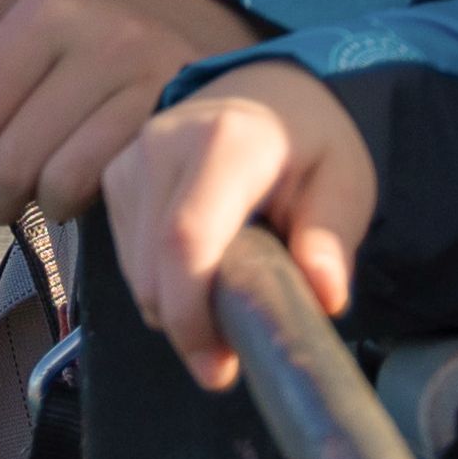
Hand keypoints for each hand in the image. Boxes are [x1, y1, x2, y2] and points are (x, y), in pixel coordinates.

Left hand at [0, 0, 252, 220]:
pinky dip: (75, 203)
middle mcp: (89, 40)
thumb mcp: (31, 33)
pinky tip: (75, 194)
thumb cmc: (100, 38)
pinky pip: (101, 185)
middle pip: (2, 162)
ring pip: (50, 182)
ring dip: (33, 207)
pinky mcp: (171, 117)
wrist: (204, 14)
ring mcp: (137, 78)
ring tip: (36, 196)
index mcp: (38, 18)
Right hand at [104, 67, 373, 386]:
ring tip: (225, 299)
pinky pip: (127, 257)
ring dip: (174, 306)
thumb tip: (325, 295)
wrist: (266, 89)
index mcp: (227, 142)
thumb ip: (331, 239)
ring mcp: (130, 159)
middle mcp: (163, 144)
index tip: (217, 369)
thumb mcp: (343, 182)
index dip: (192, 313)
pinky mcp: (114, 176)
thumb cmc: (309, 141)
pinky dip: (159, 282)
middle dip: (188, 326)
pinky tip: (198, 269)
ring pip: (136, 271)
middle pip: (152, 268)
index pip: (186, 239)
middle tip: (234, 349)